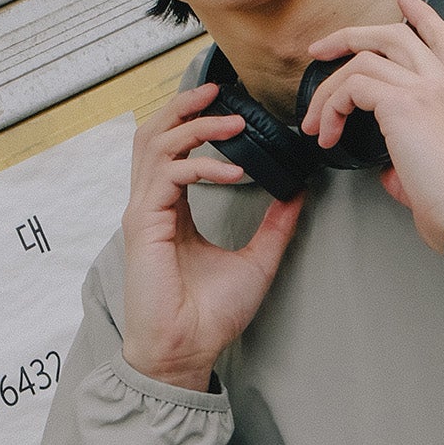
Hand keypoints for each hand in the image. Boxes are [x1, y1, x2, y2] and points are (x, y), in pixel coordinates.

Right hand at [120, 84, 302, 390]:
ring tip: (232, 125)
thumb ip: (275, 224)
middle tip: (220, 91)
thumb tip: (299, 192)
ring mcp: (144, 213)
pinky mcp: (144, 225)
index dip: (195, 119)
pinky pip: (168, 176)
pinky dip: (201, 166)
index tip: (230, 105)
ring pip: (155, 144)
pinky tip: (234, 172)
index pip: (172, 147)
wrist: (186, 352)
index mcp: (171, 209)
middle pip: (153, 133)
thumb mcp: (257, 260)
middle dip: (184, 106)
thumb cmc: (209, 316)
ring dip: (194, 127)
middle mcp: (152, 204)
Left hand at [301, 0, 443, 250]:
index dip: (421, 14)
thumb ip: (412, 156)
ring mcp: (424, 87)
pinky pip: (352, 87)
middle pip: (393, 34)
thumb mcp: (439, 166)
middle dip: (350, 36)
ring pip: (363, 59)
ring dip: (328, 89)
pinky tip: (327, 134)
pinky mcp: (401, 102)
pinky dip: (330, 107)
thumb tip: (389, 169)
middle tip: (320, 49)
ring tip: (314, 121)